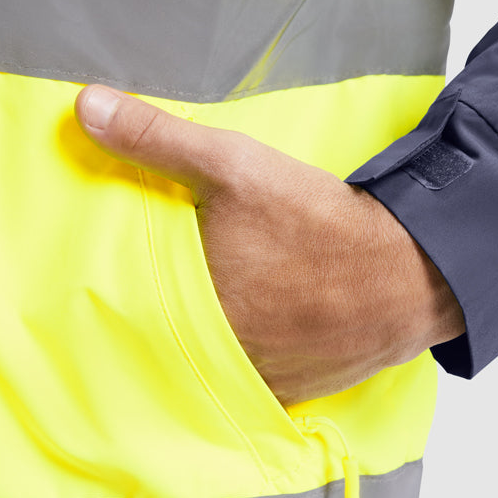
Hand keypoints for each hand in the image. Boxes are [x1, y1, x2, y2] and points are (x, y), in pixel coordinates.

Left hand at [75, 85, 464, 405]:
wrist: (409, 273)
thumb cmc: (319, 223)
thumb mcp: (236, 166)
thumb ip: (158, 139)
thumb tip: (87, 107)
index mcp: (188, 304)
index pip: (131, 303)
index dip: (133, 284)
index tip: (137, 271)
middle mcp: (216, 352)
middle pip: (172, 334)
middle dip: (172, 310)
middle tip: (190, 284)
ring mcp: (255, 378)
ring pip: (213, 362)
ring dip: (211, 340)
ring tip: (226, 309)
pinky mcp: (291, 390)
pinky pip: (254, 381)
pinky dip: (251, 360)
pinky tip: (262, 334)